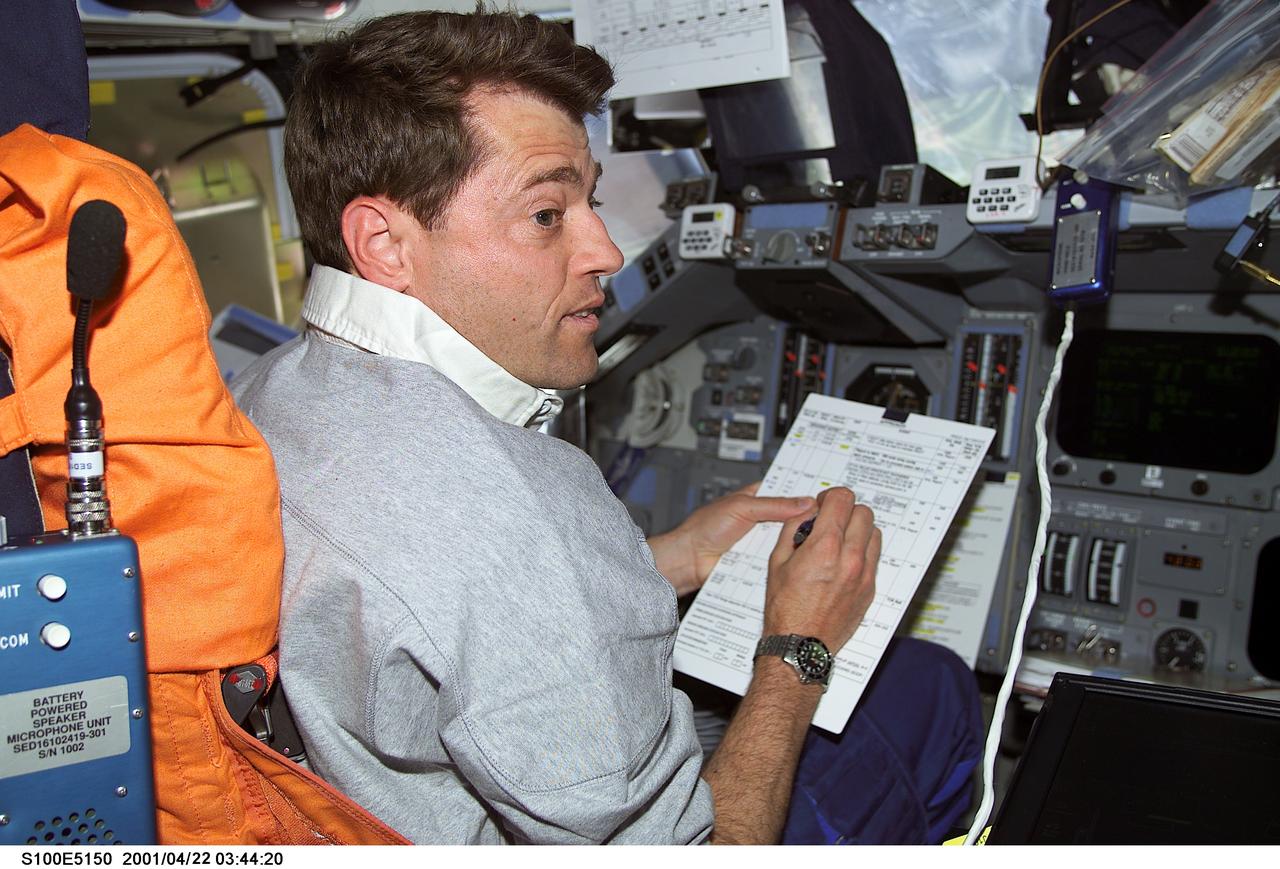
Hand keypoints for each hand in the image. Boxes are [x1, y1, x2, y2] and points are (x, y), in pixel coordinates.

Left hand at [648, 482, 814, 596]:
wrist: (690, 559)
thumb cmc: (705, 528)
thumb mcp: (742, 507)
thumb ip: (774, 505)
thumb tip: (805, 502)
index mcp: (756, 498)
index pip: (786, 491)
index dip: (804, 492)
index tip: (826, 494)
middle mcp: (761, 519)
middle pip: (792, 517)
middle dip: (805, 519)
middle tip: (827, 518)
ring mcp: (761, 541)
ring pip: (787, 539)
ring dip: (795, 540)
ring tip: (815, 538)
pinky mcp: (759, 561)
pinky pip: (778, 558)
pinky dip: (785, 558)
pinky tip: (797, 557)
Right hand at [763, 486, 878, 651]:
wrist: (800, 644)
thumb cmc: (784, 607)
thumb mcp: (777, 561)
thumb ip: (793, 528)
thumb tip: (807, 511)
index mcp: (824, 547)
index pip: (842, 499)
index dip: (831, 497)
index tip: (824, 504)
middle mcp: (850, 558)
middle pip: (863, 512)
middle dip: (846, 511)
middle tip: (831, 522)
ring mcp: (864, 574)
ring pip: (874, 532)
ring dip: (858, 530)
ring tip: (840, 542)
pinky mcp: (870, 589)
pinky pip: (874, 557)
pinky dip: (862, 551)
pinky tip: (844, 562)